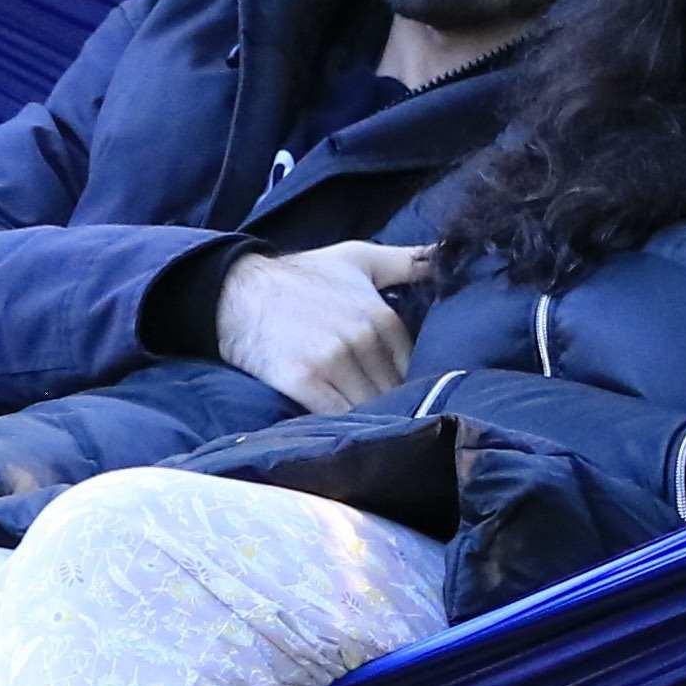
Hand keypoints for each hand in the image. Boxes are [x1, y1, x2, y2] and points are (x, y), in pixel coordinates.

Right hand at [215, 241, 431, 415]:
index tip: (404, 390)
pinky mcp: (304, 382)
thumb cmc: (302, 274)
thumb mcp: (358, 257)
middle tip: (390, 414)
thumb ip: (409, 261)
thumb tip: (448, 258)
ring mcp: (333, 362)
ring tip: (370, 425)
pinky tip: (344, 428)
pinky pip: (338, 416)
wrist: (237, 291)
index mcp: (381, 316)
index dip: (409, 381)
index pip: (415, 366)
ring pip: (370, 406)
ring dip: (371, 417)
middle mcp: (362, 339)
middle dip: (393, 402)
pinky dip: (345, 424)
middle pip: (394, 390)